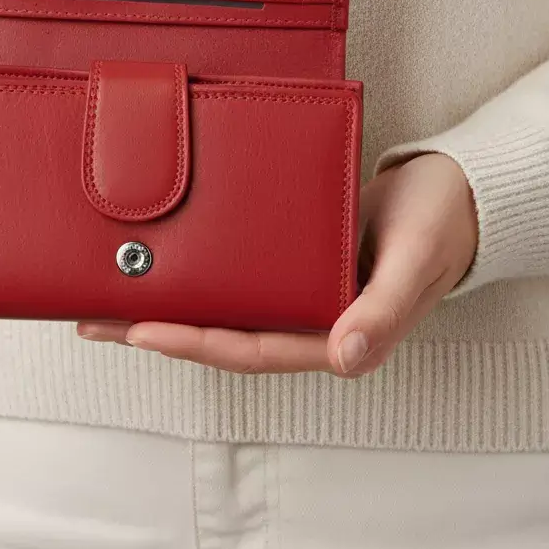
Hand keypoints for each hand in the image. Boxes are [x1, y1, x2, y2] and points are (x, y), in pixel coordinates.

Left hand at [77, 153, 477, 375]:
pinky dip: (201, 266)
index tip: (142, 330)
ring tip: (110, 289)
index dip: (197, 343)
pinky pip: (240, 269)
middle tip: (94, 316)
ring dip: (171, 299)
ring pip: (225, 303)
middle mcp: (308, 316)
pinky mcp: (291, 255)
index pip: (254, 349)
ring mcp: (297, 287)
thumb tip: (343, 359)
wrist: (454, 190)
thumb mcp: (414, 262)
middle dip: (160, 328)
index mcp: (335, 331)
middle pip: (223, 332)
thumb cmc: (441, 225)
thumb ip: (383, 312)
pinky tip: (165, 254)